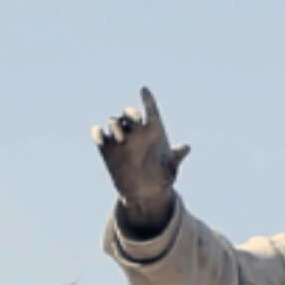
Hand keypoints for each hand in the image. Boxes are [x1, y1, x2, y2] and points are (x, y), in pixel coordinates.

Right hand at [97, 89, 187, 232]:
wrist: (146, 193)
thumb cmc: (163, 178)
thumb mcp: (171, 169)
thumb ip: (176, 157)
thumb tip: (186, 147)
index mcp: (154, 131)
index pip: (150, 110)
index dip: (147, 99)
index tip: (144, 90)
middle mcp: (136, 132)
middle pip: (129, 114)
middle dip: (130, 114)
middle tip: (136, 120)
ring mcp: (120, 139)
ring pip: (114, 123)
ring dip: (116, 126)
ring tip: (121, 138)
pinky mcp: (107, 149)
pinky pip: (99, 135)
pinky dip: (97, 133)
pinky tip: (101, 138)